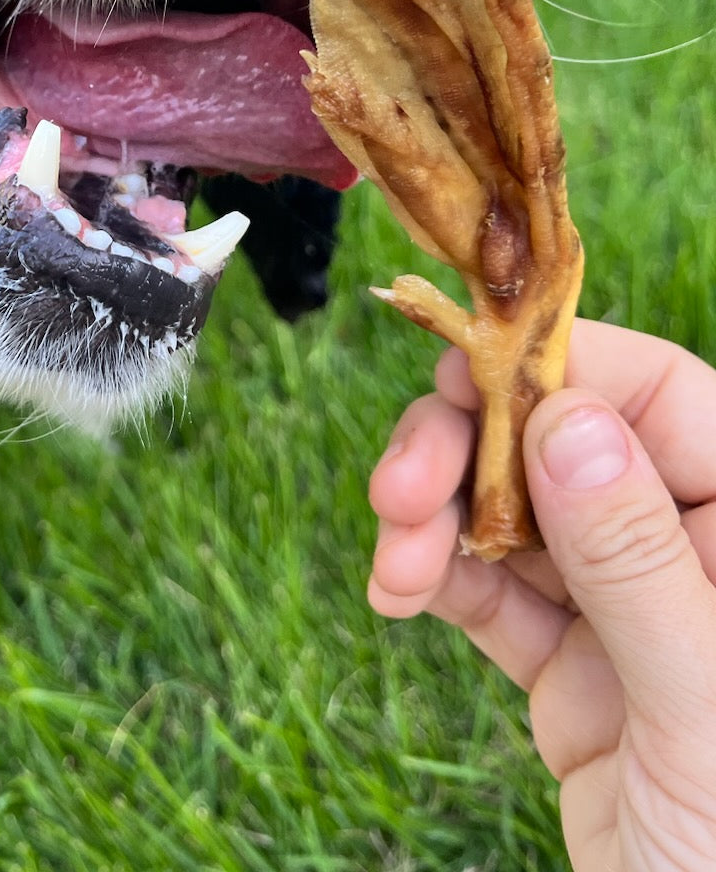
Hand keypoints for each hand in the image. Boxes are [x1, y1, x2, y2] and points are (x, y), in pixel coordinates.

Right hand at [368, 318, 715, 871]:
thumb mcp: (703, 707)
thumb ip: (637, 561)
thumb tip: (567, 420)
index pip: (663, 399)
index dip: (562, 367)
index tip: (467, 370)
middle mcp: (690, 551)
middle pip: (564, 442)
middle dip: (469, 449)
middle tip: (397, 486)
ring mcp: (627, 609)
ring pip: (514, 509)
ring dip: (434, 514)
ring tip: (391, 563)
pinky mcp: (573, 670)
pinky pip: (492, 592)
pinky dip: (435, 577)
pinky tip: (398, 592)